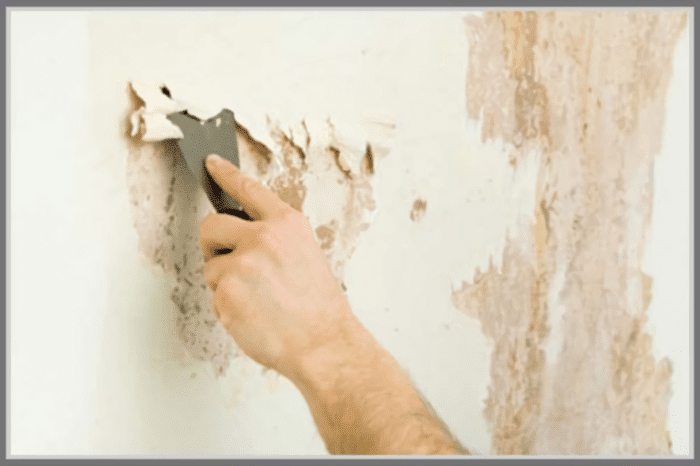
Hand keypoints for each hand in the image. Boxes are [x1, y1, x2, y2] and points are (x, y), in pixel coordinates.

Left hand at [200, 154, 355, 382]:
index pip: (248, 189)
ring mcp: (243, 262)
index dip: (225, 174)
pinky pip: (213, 293)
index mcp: (287, 224)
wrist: (323, 343)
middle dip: (213, 244)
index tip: (211, 163)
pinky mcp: (226, 289)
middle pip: (211, 225)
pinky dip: (227, 306)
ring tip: (256, 299)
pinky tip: (252, 314)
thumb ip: (274, 238)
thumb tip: (240, 236)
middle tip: (229, 264)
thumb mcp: (306, 254)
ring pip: (210, 265)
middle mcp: (264, 236)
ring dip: (224, 282)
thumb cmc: (318, 307)